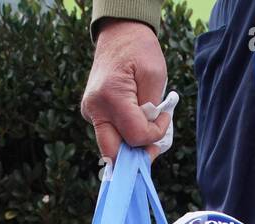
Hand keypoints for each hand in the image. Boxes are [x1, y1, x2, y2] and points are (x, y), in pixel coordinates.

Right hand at [81, 19, 169, 161]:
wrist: (118, 34)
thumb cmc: (140, 50)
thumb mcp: (155, 75)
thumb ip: (152, 109)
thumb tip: (147, 137)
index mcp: (111, 97)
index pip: (135, 136)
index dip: (154, 135)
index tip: (165, 118)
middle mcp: (94, 108)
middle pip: (112, 153)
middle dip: (134, 158)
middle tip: (152, 151)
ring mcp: (89, 112)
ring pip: (110, 147)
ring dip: (130, 146)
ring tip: (146, 129)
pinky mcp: (90, 112)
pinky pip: (108, 134)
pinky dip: (123, 135)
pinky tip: (134, 121)